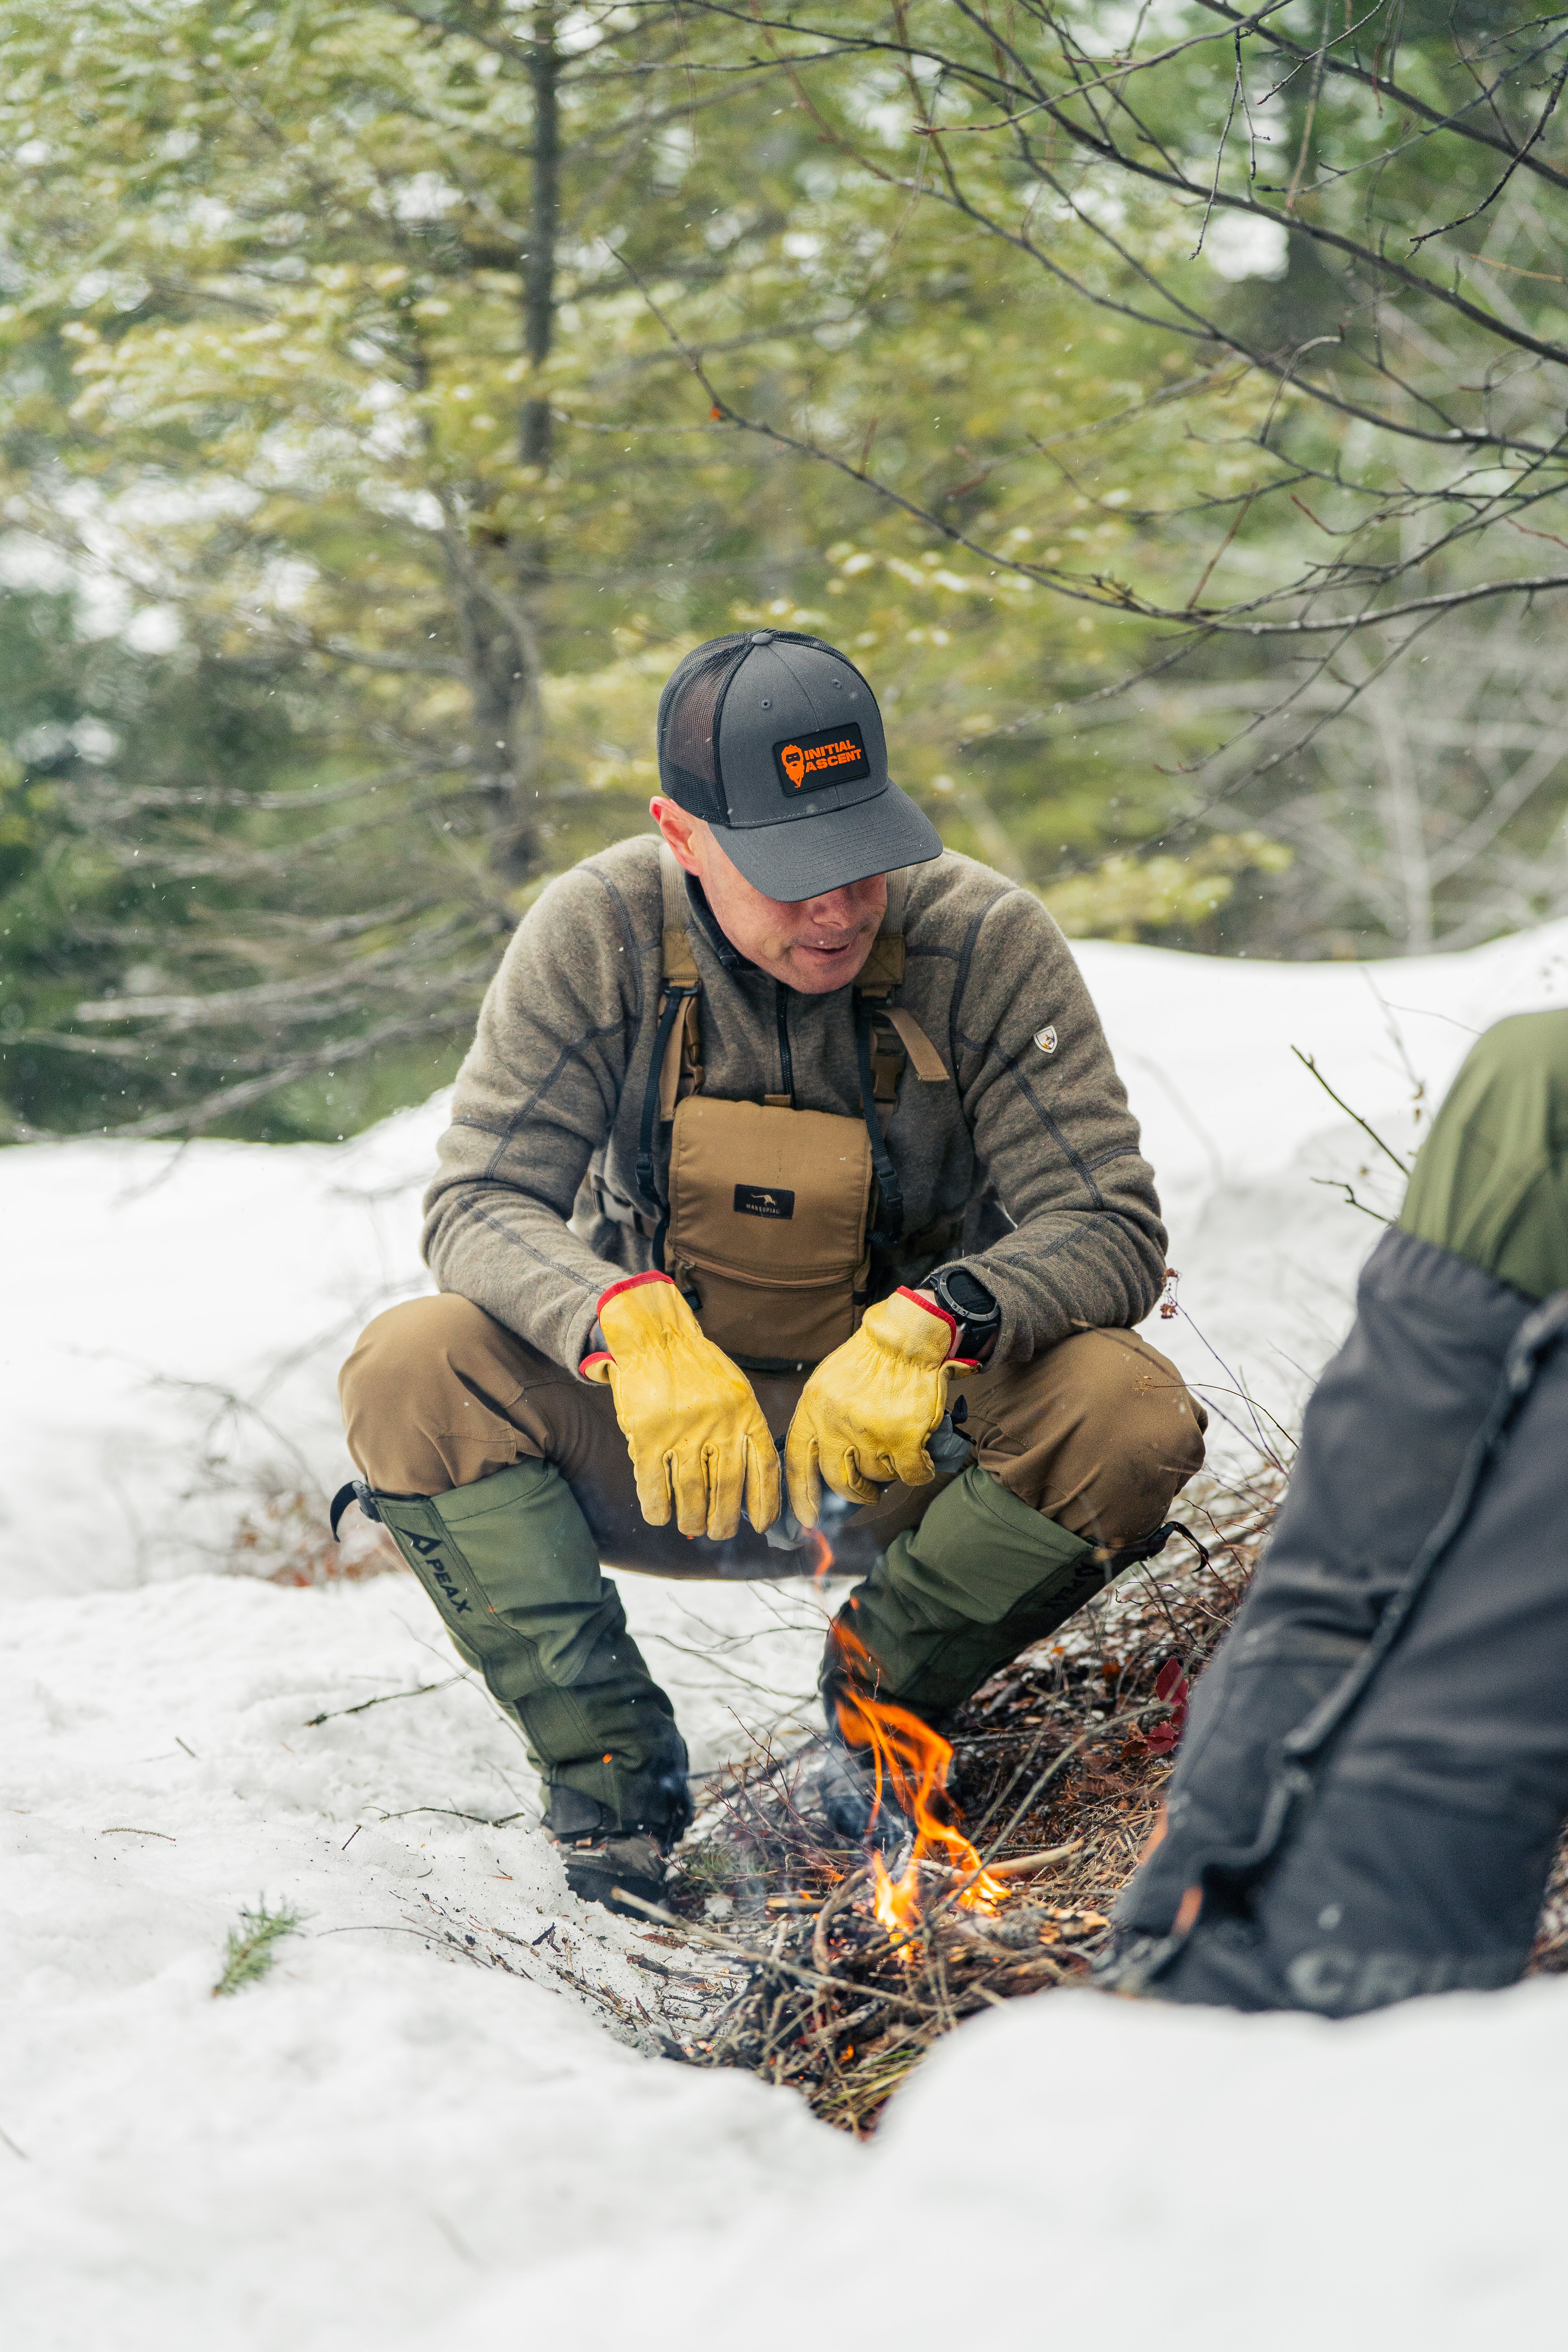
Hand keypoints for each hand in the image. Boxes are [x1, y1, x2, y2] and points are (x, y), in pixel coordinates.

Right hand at [581, 1273, 780, 1540]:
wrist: (656, 1338)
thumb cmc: (698, 1371)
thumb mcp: (735, 1394)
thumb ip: (741, 1432)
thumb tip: (745, 1491)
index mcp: (746, 1413)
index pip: (764, 1468)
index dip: (765, 1503)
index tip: (762, 1525)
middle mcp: (719, 1424)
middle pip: (728, 1488)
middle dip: (724, 1520)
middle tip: (719, 1533)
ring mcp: (682, 1430)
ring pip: (692, 1492)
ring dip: (691, 1519)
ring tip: (690, 1527)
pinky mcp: (648, 1435)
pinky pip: (654, 1484)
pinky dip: (658, 1506)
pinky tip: (660, 1515)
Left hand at [785, 1287, 966, 1528]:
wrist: (904, 1339)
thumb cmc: (867, 1361)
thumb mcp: (825, 1384)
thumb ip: (820, 1421)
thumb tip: (820, 1463)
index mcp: (812, 1409)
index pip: (797, 1463)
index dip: (801, 1496)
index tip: (807, 1520)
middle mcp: (835, 1424)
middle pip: (838, 1480)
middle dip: (855, 1494)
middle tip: (867, 1494)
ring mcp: (869, 1433)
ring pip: (877, 1476)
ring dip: (888, 1472)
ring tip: (897, 1453)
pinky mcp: (903, 1438)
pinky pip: (910, 1474)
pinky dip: (918, 1472)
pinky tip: (921, 1461)